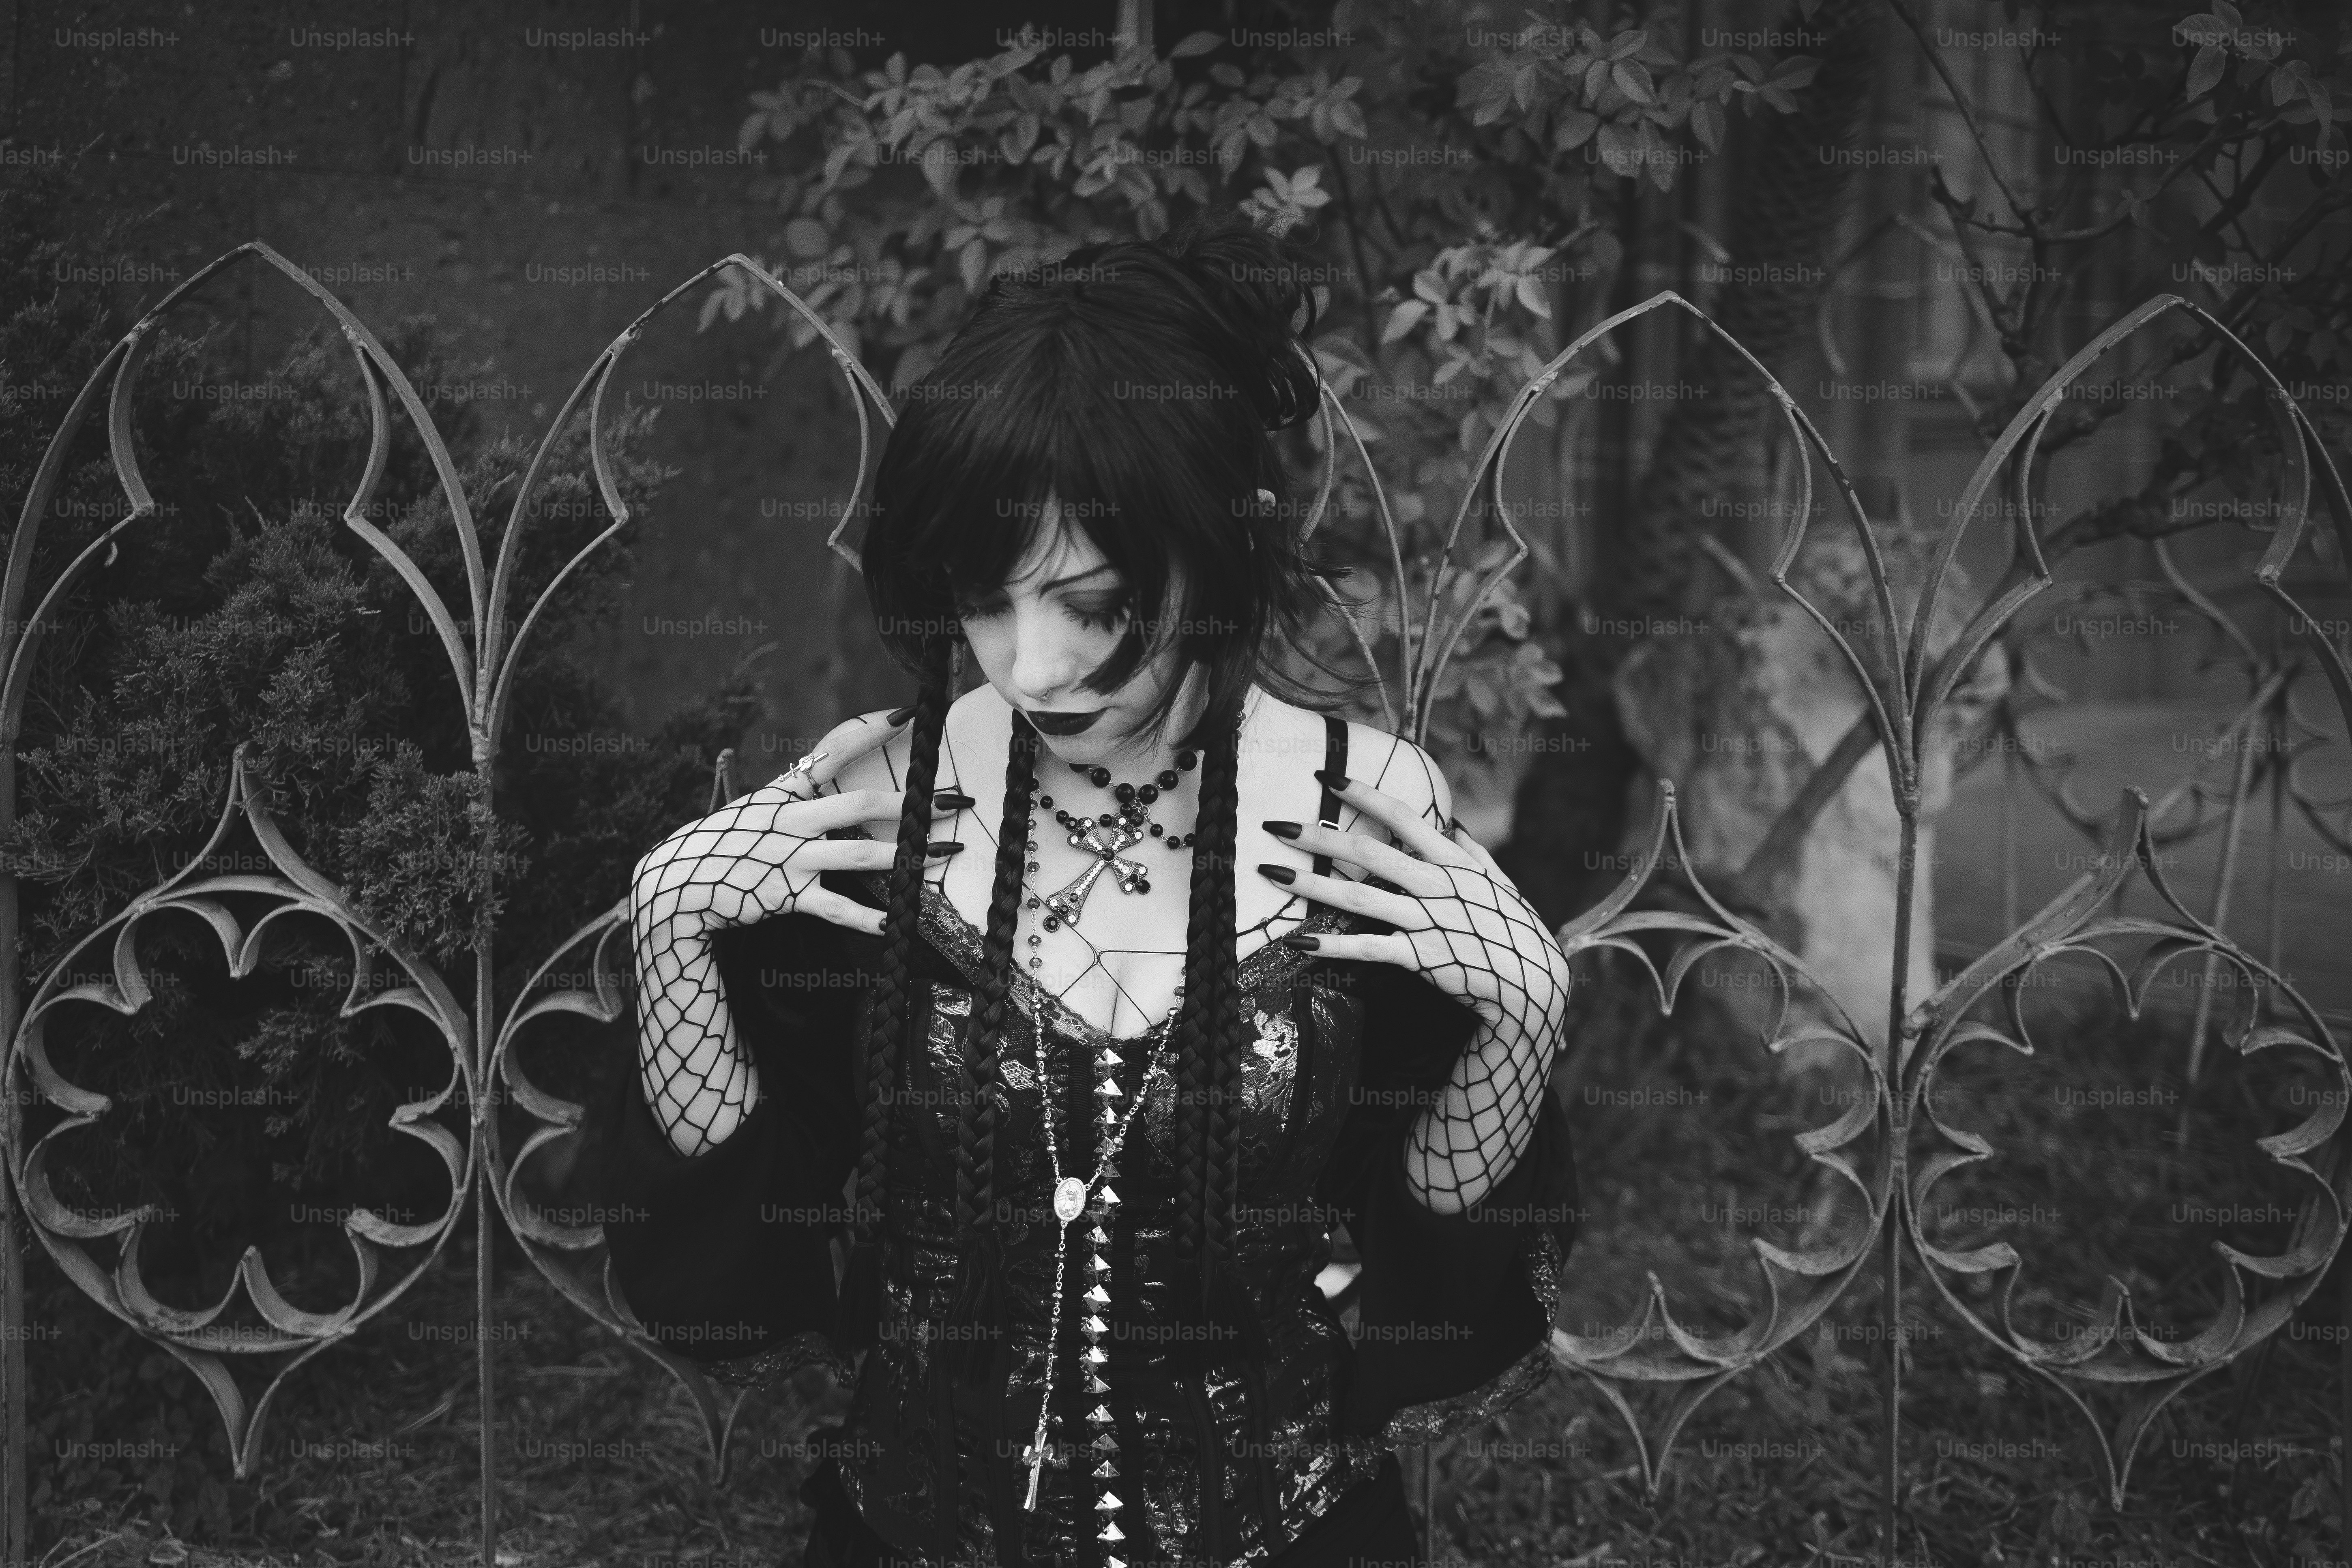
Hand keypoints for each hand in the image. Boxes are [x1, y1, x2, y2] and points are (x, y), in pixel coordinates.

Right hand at [629, 706, 967, 1153]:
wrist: (674, 882)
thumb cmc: (720, 846)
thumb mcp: (753, 810)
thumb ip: (791, 798)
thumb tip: (820, 780)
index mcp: (784, 793)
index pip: (829, 751)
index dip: (866, 730)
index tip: (905, 713)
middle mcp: (790, 820)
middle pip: (859, 804)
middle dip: (911, 803)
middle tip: (955, 801)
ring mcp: (788, 857)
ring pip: (857, 854)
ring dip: (906, 858)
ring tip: (944, 855)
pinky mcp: (785, 894)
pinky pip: (834, 906)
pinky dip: (865, 917)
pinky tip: (895, 922)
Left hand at [1257, 776, 1569, 1037]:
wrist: (1534, 984)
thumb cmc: (1517, 931)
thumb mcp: (1501, 884)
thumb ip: (1474, 853)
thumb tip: (1453, 825)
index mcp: (1454, 861)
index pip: (1402, 816)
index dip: (1363, 795)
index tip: (1328, 779)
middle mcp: (1436, 885)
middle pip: (1367, 852)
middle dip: (1318, 836)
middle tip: (1276, 825)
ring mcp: (1427, 920)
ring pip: (1358, 896)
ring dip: (1309, 884)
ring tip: (1271, 872)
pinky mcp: (1420, 957)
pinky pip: (1367, 948)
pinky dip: (1332, 945)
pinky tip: (1299, 941)